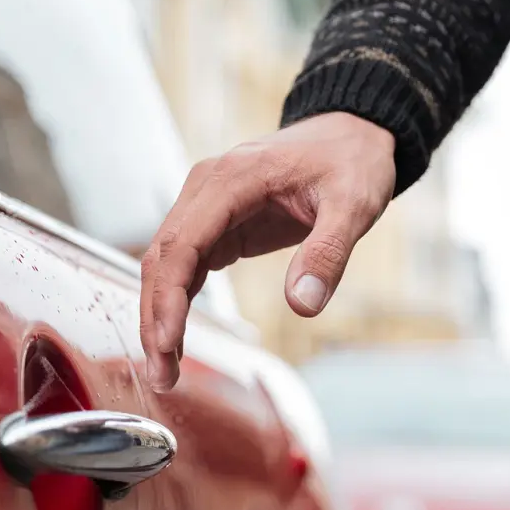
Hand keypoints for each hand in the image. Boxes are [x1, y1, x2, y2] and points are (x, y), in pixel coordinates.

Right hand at [140, 113, 395, 390]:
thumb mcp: (353, 204)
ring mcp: (208, 206)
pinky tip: (178, 338)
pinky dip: (178, 302)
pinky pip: (187, 265)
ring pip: (167, 265)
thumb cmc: (351, 161)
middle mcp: (206, 189)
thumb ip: (327, 253)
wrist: (351, 134)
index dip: (167, 299)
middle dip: (155, 318)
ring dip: (161, 316)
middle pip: (161, 259)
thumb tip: (303, 306)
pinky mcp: (219, 222)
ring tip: (166, 369)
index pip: (182, 244)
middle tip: (162, 374)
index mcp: (230, 179)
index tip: (165, 344)